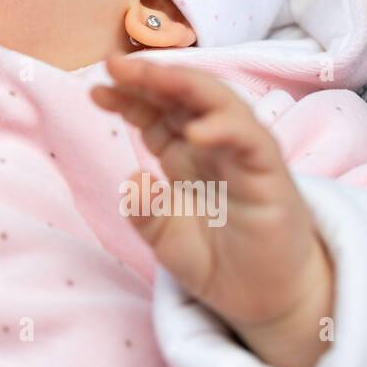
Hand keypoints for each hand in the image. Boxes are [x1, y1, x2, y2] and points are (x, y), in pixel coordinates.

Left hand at [92, 56, 333, 366]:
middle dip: (148, 76)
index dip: (127, 98)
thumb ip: (144, 212)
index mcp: (185, 156)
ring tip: (149, 77)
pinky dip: (225, 128)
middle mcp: (213, 147)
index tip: (96, 91)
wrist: (266, 302)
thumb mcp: (164, 239)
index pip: (155, 113)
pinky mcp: (271, 172)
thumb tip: (132, 179)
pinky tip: (195, 133)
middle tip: (114, 64)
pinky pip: (251, 139)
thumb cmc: (220, 263)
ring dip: (184, 84)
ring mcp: (243, 154)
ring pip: (219, 102)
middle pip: (182, 97)